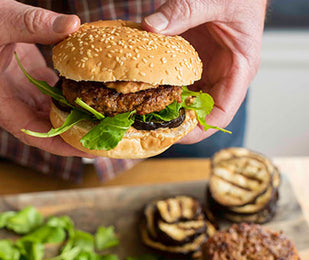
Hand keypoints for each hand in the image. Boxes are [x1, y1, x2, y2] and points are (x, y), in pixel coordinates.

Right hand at [0, 0, 91, 156]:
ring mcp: (13, 88)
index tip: (84, 149)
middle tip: (104, 136)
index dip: (56, 144)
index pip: (27, 131)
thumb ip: (35, 23)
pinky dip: (68, 96)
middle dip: (71, 134)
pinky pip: (49, 94)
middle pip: (41, 128)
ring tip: (102, 120)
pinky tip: (89, 95)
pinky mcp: (24, 76)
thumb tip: (73, 26)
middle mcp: (3, 99)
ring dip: (72, 117)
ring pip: (47, 113)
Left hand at [142, 0, 266, 143]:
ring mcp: (203, 68)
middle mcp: (221, 74)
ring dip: (159, 104)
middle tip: (140, 124)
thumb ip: (184, 11)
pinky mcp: (188, 59)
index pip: (220, 114)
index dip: (196, 130)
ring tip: (132, 110)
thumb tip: (151, 28)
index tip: (170, 134)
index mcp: (239, 69)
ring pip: (181, 98)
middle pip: (195, 112)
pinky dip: (155, 83)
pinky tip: (134, 85)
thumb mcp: (214, 0)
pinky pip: (171, 79)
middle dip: (170, 120)